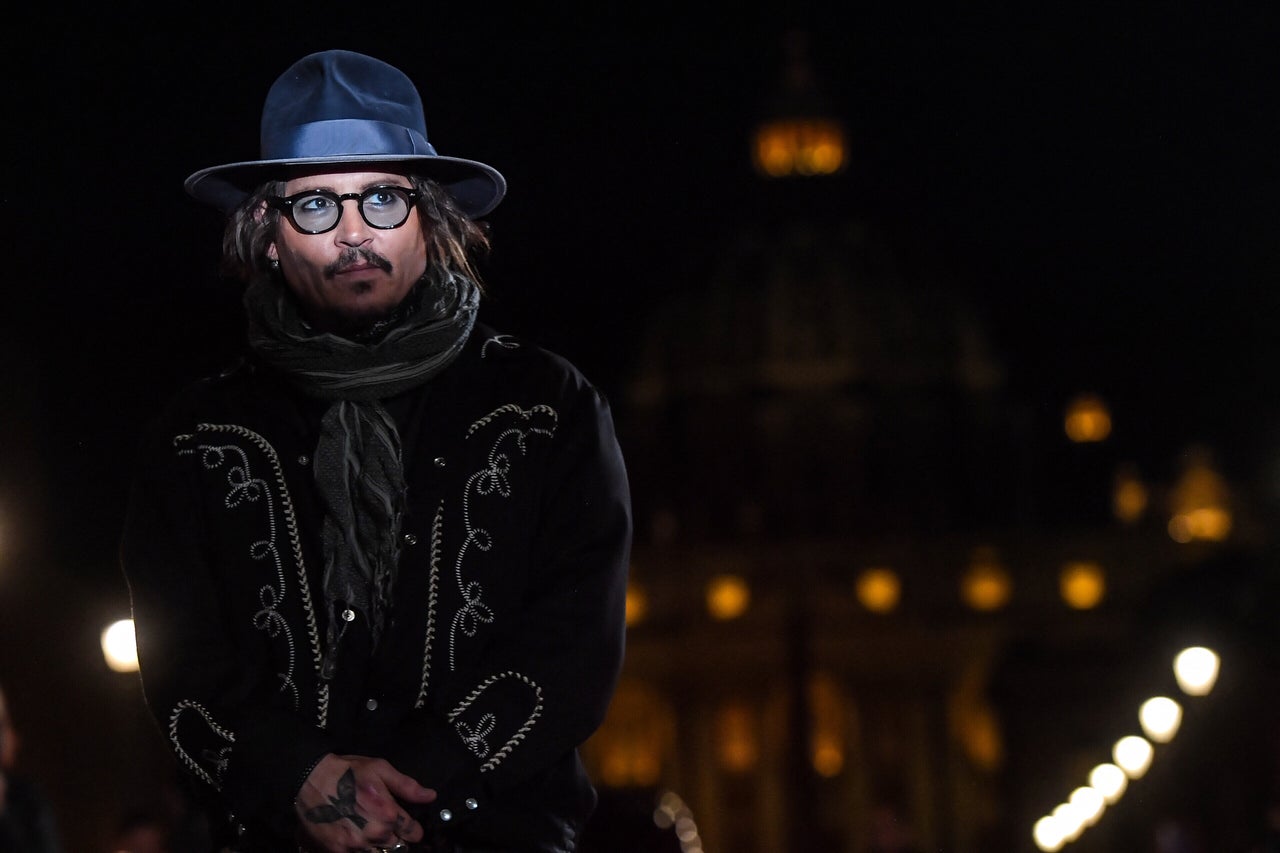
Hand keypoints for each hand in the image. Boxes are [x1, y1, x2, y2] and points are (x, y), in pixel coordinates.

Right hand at [295, 754, 435, 851]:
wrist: (311, 779)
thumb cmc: (348, 772)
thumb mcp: (380, 769)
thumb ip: (407, 786)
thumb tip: (431, 796)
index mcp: (389, 813)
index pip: (412, 832)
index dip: (413, 830)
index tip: (409, 828)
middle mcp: (375, 833)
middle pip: (396, 847)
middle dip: (395, 840)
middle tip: (386, 829)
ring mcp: (356, 845)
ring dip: (378, 848)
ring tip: (371, 835)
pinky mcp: (338, 851)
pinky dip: (359, 851)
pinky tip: (357, 840)